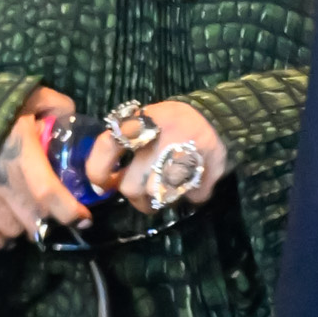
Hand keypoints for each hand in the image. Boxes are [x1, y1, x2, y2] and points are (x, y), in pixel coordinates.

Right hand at [0, 87, 76, 247]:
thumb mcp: (29, 93)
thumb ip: (56, 106)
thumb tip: (74, 118)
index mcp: (19, 149)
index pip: (48, 193)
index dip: (70, 212)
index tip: (84, 219)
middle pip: (33, 220)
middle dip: (50, 222)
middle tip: (55, 214)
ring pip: (12, 230)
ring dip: (25, 228)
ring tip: (28, 216)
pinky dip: (0, 239)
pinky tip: (7, 232)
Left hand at [85, 100, 230, 211]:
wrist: (219, 118)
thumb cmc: (174, 121)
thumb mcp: (147, 117)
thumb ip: (123, 142)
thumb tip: (102, 182)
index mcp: (143, 122)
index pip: (108, 146)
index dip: (98, 170)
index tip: (102, 184)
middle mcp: (162, 141)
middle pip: (131, 187)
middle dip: (135, 194)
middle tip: (143, 189)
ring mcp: (187, 161)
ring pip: (157, 199)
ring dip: (160, 198)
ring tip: (168, 184)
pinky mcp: (206, 178)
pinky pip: (188, 199)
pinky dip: (189, 194)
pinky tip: (192, 178)